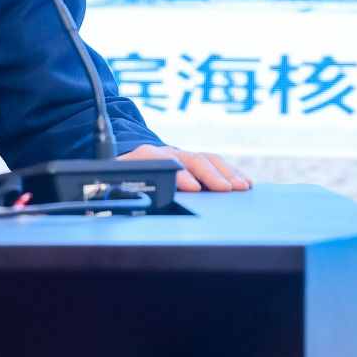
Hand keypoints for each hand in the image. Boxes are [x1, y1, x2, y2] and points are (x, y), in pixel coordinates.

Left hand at [119, 143, 251, 192]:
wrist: (126, 156)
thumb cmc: (119, 175)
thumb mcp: (113, 182)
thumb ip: (118, 190)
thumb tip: (123, 204)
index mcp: (143, 156)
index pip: (163, 162)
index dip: (179, 175)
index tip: (193, 188)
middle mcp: (166, 152)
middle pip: (191, 158)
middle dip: (210, 174)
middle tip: (225, 189)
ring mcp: (182, 155)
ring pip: (206, 159)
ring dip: (226, 173)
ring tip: (241, 186)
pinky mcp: (193, 161)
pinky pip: (215, 163)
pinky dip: (231, 173)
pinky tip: (244, 184)